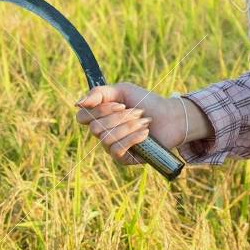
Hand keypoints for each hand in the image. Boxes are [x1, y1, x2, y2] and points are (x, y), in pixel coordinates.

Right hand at [74, 82, 188, 165]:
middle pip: (95, 128)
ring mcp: (111, 147)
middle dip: (121, 117)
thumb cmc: (146, 102)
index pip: (82, 117)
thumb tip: (78, 104)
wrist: (171, 116)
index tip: (120, 104)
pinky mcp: (123, 158)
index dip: (99, 110)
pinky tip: (146, 133)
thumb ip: (99, 93)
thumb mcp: (123, 91)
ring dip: (130, 126)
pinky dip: (133, 138)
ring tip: (144, 121)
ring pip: (107, 138)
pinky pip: (117, 150)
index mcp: (99, 117)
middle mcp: (102, 133)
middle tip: (138, 111)